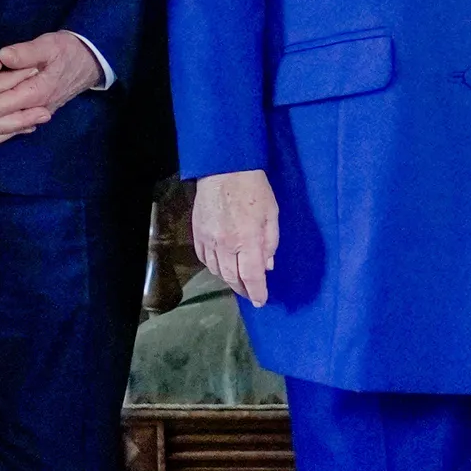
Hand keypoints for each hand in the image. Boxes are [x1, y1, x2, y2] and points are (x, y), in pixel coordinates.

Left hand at [0, 31, 105, 146]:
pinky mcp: (31, 115)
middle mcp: (32, 110)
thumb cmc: (67, 50)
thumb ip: (26, 52)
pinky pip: (6, 131)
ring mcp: (32, 115)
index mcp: (35, 93)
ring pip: (0, 133)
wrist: (90, 63)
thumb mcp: (49, 44)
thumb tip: (3, 57)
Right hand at [193, 169, 279, 307]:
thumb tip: (267, 266)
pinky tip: (221, 265)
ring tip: (238, 280)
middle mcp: (226, 245)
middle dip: (243, 289)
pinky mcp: (197, 234)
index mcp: (248, 241)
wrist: (224, 169)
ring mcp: (209, 240)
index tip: (261, 301)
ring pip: (217, 271)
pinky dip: (213, 266)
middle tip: (250, 294)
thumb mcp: (272, 215)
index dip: (257, 292)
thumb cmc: (254, 189)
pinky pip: (204, 259)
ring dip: (228, 279)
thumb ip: (270, 243)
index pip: (253, 277)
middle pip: (232, 278)